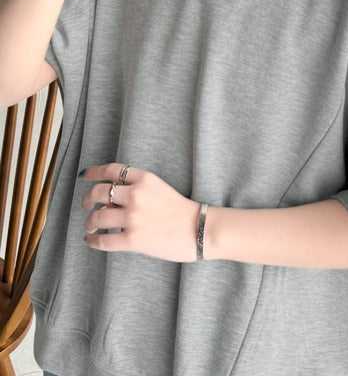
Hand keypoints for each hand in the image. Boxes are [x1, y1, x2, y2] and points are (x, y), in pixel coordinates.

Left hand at [80, 162, 199, 262]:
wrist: (199, 229)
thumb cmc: (181, 210)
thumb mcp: (159, 188)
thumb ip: (135, 188)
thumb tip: (108, 201)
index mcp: (144, 179)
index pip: (111, 170)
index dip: (94, 172)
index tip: (84, 176)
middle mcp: (136, 195)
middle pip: (98, 192)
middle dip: (87, 199)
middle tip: (86, 205)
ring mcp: (133, 218)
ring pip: (97, 217)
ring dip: (89, 222)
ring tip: (90, 225)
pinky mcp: (133, 240)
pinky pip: (103, 240)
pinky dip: (93, 240)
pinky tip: (91, 240)